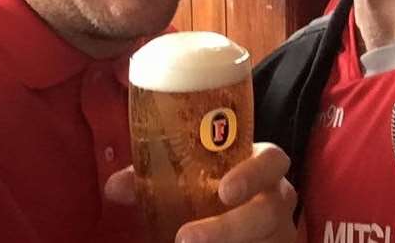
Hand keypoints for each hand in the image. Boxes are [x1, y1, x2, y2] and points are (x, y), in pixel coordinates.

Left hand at [105, 143, 297, 241]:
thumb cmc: (210, 190)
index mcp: (261, 167)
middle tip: (186, 238)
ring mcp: (279, 233)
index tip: (224, 190)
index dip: (253, 173)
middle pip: (267, 212)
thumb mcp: (189, 181)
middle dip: (229, 227)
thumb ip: (154, 179)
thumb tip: (115, 186)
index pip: (272, 160)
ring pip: (265, 241)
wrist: (233, 220)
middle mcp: (275, 199)